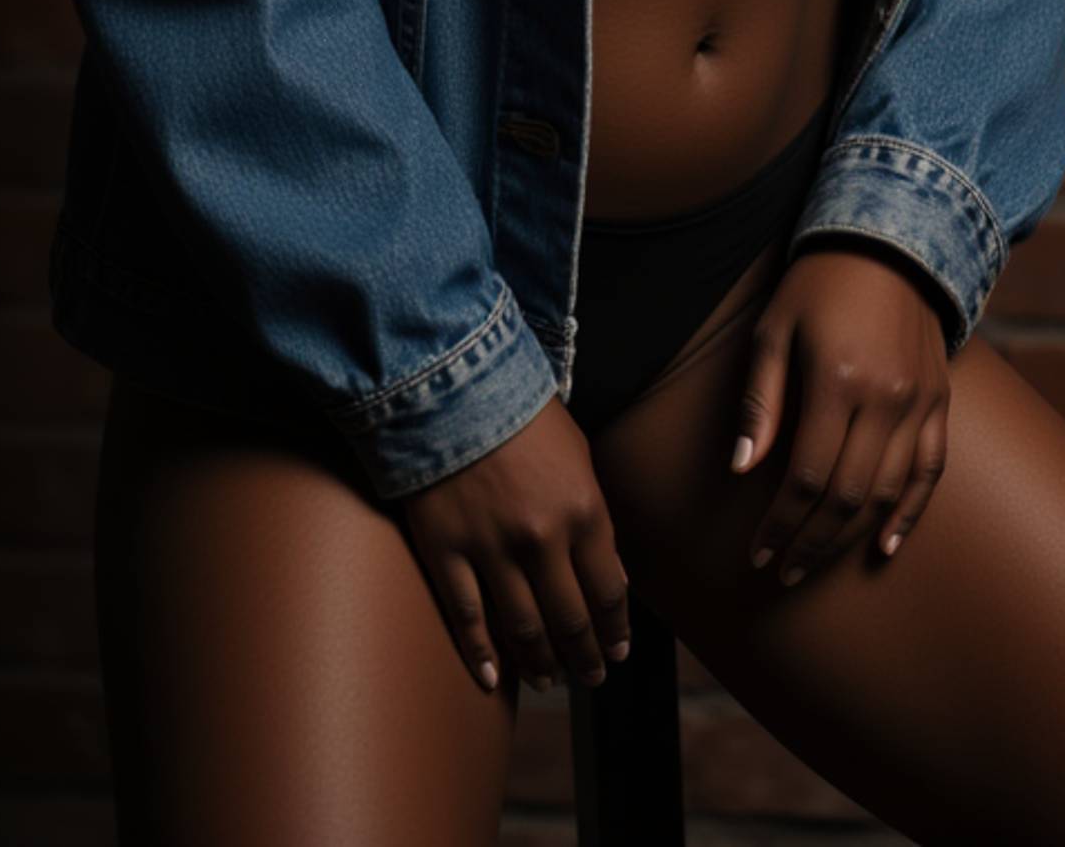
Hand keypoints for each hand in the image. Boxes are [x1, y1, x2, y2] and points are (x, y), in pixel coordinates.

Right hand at [398, 393, 633, 694]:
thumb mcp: (578, 456)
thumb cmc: (523, 414)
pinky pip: (467, 617)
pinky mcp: (446, 552)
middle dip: (584, 657)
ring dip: (541, 664)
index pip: (608, 592)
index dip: (615, 630)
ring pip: (523, 629)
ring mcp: (492, 550)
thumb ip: (593, 517)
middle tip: (590, 677)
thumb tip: (605, 576)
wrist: (455, 384)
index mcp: (584, 511)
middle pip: (570, 620)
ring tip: (549, 681)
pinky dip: (481, 654)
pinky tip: (493, 678)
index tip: (617, 651)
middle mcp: (543, 539)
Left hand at [730, 239, 951, 584]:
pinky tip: (885, 544)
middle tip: (783, 570)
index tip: (758, 554)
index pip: (805, 478)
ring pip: (887, 491)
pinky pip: (931, 470)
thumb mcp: (774, 329)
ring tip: (817, 558)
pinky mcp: (941, 400)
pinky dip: (910, 512)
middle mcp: (884, 400)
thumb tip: (741, 470)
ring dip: (851, 536)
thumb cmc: (818, 283)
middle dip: (811, 541)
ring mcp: (919, 402)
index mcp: (837, 382)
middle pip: (847, 496)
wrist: (890, 239)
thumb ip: (760, 401)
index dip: (780, 524)